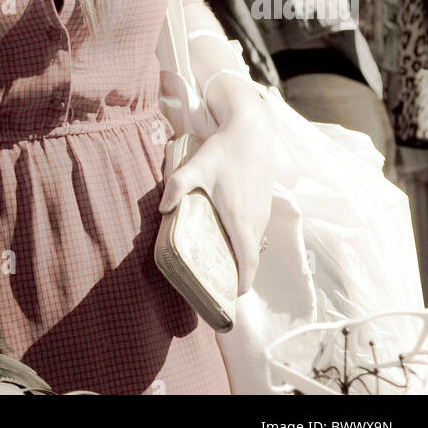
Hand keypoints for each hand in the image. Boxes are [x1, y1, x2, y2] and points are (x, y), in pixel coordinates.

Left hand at [158, 107, 294, 295]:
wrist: (252, 131)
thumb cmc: (224, 151)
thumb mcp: (196, 166)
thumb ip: (177, 186)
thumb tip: (162, 208)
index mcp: (240, 218)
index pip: (247, 261)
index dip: (243, 282)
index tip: (233, 295)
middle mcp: (256, 220)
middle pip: (250, 256)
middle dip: (238, 273)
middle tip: (220, 282)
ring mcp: (263, 212)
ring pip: (254, 242)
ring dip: (243, 255)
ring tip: (222, 262)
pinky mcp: (265, 202)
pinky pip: (257, 230)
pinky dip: (246, 239)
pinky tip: (230, 233)